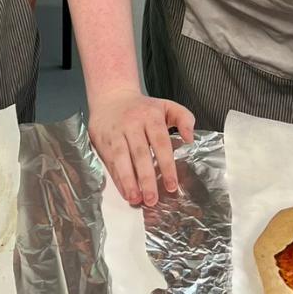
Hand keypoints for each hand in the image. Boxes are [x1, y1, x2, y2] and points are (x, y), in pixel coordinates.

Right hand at [88, 88, 195, 206]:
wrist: (111, 95)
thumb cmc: (142, 107)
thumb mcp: (166, 106)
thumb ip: (184, 118)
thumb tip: (190, 138)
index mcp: (150, 116)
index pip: (160, 143)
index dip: (166, 165)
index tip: (171, 185)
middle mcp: (132, 124)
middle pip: (140, 153)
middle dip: (146, 178)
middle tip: (153, 198)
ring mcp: (115, 132)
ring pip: (121, 158)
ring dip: (128, 180)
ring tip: (136, 198)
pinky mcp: (102, 139)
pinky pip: (110, 161)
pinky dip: (117, 178)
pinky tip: (125, 191)